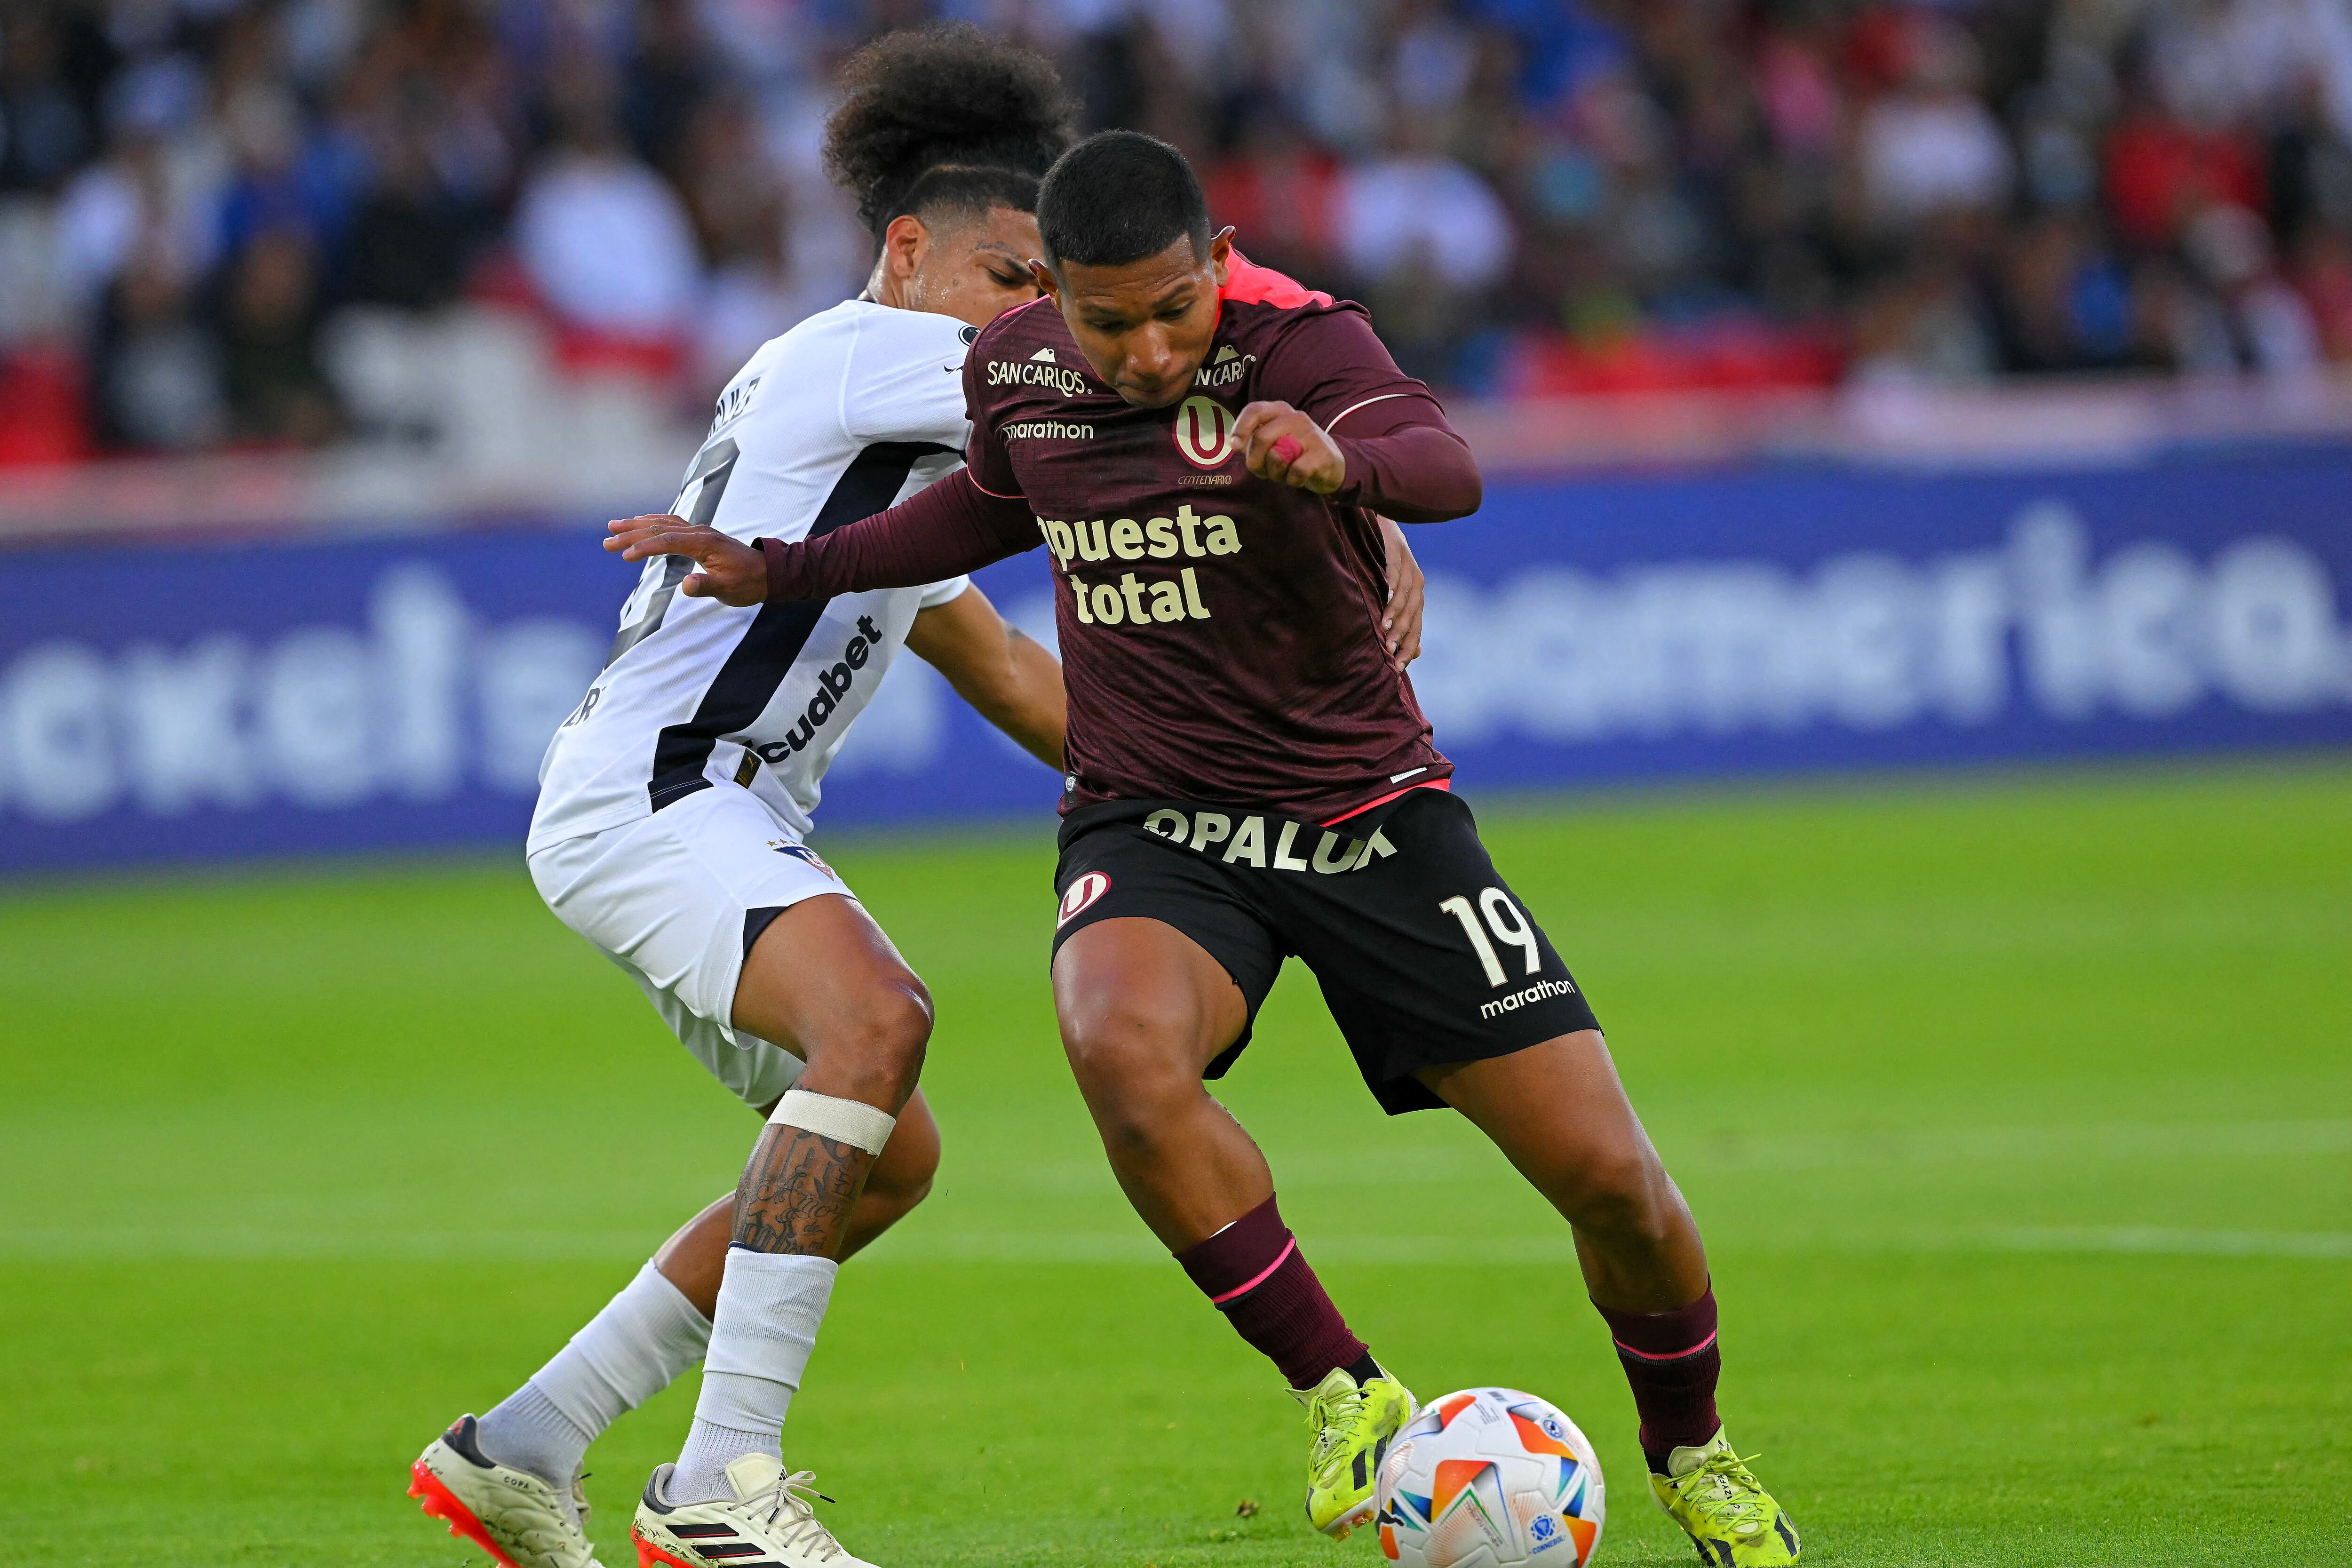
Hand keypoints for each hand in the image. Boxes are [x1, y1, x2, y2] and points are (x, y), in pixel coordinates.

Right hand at [605, 515, 767, 605]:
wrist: (768, 573)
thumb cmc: (748, 583)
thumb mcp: (729, 590)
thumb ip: (706, 586)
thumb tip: (686, 585)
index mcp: (704, 543)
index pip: (667, 542)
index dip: (644, 547)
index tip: (624, 555)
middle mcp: (699, 532)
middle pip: (659, 529)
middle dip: (631, 534)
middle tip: (606, 541)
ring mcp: (699, 531)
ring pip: (663, 523)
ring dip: (638, 524)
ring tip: (614, 526)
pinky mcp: (700, 535)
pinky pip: (671, 523)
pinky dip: (653, 522)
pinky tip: (641, 523)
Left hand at [1233, 400, 1344, 493]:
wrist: (1332, 465)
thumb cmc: (1294, 454)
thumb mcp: (1274, 442)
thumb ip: (1255, 440)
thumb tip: (1236, 444)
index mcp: (1280, 411)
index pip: (1255, 410)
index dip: (1241, 428)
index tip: (1235, 446)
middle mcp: (1296, 417)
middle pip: (1261, 438)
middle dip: (1257, 462)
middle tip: (1265, 471)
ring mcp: (1311, 434)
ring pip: (1277, 456)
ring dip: (1276, 473)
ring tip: (1285, 473)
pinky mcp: (1322, 454)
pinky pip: (1295, 471)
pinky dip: (1292, 481)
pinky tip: (1298, 478)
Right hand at [1377, 514, 1424, 669]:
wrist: (1380, 524)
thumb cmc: (1382, 564)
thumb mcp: (1393, 594)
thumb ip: (1403, 622)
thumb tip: (1417, 653)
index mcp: (1416, 596)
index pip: (1415, 626)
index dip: (1408, 646)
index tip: (1398, 666)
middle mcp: (1416, 581)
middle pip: (1413, 613)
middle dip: (1402, 633)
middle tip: (1389, 650)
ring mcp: (1408, 564)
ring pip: (1405, 593)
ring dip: (1395, 611)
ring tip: (1384, 626)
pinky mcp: (1397, 547)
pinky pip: (1396, 567)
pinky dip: (1393, 578)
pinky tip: (1386, 589)